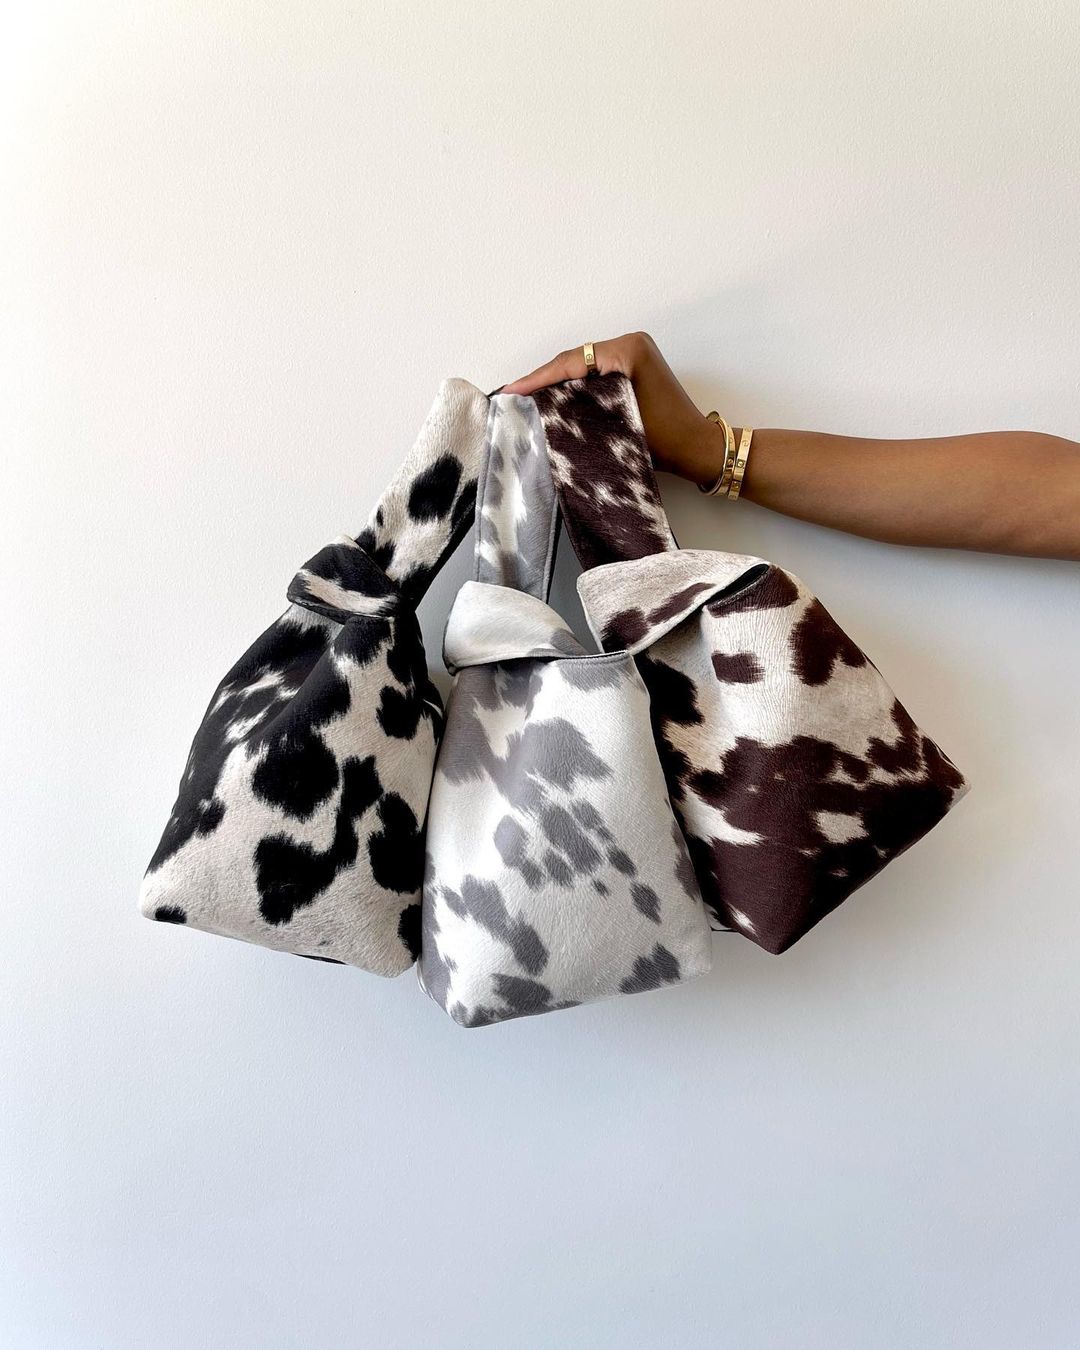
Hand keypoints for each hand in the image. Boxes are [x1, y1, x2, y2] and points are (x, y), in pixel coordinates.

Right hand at [501, 331, 723, 485]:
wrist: (697, 449)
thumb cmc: (667, 440)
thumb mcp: (618, 422)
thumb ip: (581, 409)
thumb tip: (544, 408)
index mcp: (628, 350)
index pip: (572, 362)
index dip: (539, 378)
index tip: (513, 390)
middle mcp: (631, 344)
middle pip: (574, 360)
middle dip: (543, 379)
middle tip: (513, 395)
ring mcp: (633, 354)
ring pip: (582, 367)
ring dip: (556, 382)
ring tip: (526, 397)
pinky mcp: (634, 367)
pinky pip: (595, 373)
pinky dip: (574, 386)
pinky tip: (553, 398)